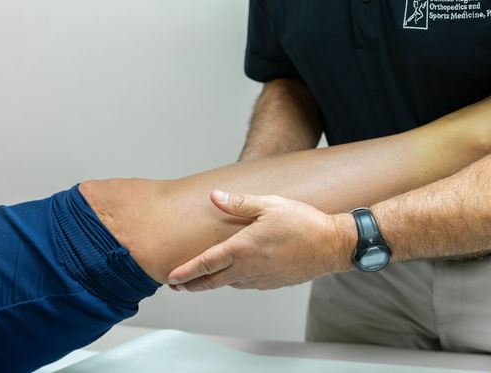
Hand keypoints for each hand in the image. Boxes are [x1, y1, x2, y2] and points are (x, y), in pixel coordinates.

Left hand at [167, 190, 355, 290]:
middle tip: (177, 285)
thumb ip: (239, 203)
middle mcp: (248, 269)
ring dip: (213, 282)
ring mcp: (260, 280)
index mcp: (243, 249)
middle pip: (212, 282)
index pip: (206, 264)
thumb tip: (214, 196)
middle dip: (191, 285)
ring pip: (229, 284)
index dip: (186, 272)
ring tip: (202, 277)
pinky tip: (234, 272)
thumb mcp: (270, 205)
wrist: (331, 246)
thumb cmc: (303, 223)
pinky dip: (234, 280)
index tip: (171, 278)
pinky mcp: (271, 284)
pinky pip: (246, 284)